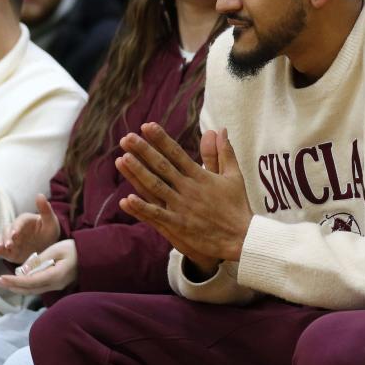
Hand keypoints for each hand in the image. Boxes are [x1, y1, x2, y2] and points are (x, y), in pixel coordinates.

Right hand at [0, 194, 60, 263]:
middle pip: (7, 231)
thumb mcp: (51, 221)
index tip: (15, 234)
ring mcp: (10, 239)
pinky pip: (0, 249)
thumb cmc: (49, 231)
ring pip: (2, 239)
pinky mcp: (8, 249)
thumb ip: (45, 210)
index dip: (16, 228)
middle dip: (7, 238)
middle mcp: (14, 228)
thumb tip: (40, 194)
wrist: (47, 246)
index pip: (19, 223)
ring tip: (0, 249)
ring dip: (0, 244)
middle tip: (10, 245)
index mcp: (24, 220)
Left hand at [0, 239, 77, 294]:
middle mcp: (56, 284)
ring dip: (17, 287)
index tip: (0, 278)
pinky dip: (25, 285)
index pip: (30, 281)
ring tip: (3, 282)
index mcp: (56, 275)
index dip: (13, 281)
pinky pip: (38, 287)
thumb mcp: (56, 249)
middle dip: (12, 286)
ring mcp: (57, 286)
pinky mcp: (56, 284)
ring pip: (33, 290)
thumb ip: (39, 260)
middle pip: (30, 289)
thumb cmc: (75, 249)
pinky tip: (17, 281)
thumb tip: (23, 270)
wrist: (92, 254)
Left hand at [116, 123, 252, 266]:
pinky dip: (142, 208)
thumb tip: (220, 130)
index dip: (161, 139)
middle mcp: (189, 189)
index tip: (147, 126)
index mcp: (201, 177)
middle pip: (162, 167)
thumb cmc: (237, 207)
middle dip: (144, 151)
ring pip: (156, 187)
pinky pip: (157, 215)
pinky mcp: (180, 226)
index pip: (177, 153)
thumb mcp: (234, 176)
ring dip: (138, 173)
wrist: (243, 238)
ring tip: (122, 159)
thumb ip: (224, 153)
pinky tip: (126, 200)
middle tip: (127, 138)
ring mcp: (183, 207)